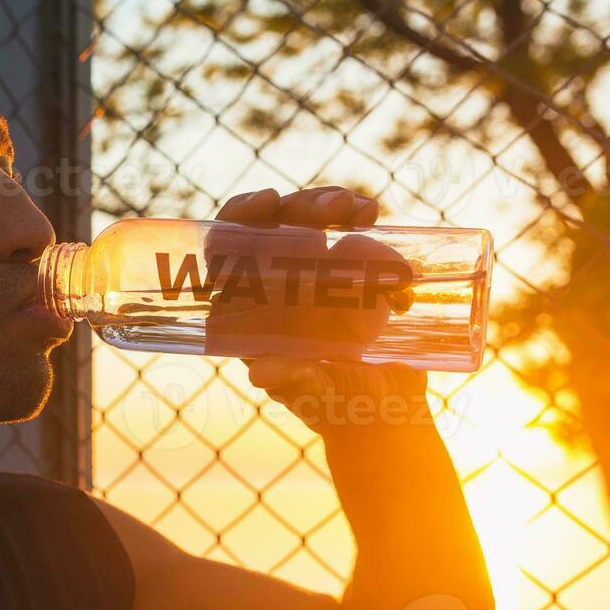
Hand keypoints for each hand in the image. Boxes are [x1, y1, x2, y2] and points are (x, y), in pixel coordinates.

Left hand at [215, 187, 425, 434]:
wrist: (386, 408)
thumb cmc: (340, 407)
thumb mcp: (316, 394)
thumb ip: (292, 381)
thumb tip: (259, 371)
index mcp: (246, 316)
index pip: (223, 256)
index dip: (237, 221)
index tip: (268, 201)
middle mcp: (270, 291)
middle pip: (268, 231)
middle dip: (298, 207)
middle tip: (338, 205)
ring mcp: (306, 278)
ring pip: (305, 224)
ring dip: (330, 205)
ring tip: (364, 210)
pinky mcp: (342, 273)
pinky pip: (342, 231)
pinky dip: (356, 218)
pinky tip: (372, 215)